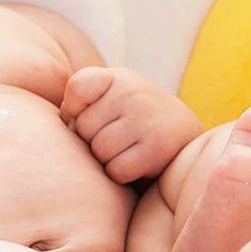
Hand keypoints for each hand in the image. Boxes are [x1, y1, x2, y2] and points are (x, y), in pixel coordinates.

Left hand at [58, 66, 204, 184]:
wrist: (182, 133)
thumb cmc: (132, 117)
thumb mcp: (110, 97)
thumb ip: (80, 102)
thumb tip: (67, 125)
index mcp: (117, 77)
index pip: (78, 87)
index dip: (74, 109)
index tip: (88, 114)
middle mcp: (133, 92)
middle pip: (83, 127)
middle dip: (91, 139)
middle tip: (116, 137)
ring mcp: (146, 119)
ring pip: (99, 151)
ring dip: (107, 159)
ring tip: (126, 149)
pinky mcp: (156, 148)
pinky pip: (117, 170)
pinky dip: (121, 174)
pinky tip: (136, 162)